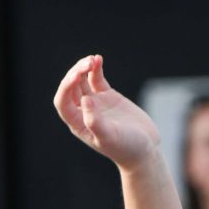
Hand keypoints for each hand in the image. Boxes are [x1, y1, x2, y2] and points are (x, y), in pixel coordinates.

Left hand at [54, 55, 160, 171]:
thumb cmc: (126, 148)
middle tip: (88, 63)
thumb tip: (84, 100)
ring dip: (84, 68)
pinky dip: (96, 69)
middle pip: (71, 88)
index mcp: (78, 124)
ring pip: (82, 81)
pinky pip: (96, 79)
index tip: (76, 76)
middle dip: (76, 73)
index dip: (65, 87)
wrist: (145, 149)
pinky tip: (98, 59)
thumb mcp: (110, 138)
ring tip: (93, 59)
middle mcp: (83, 112)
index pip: (63, 102)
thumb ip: (95, 122)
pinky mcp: (108, 96)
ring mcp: (95, 103)